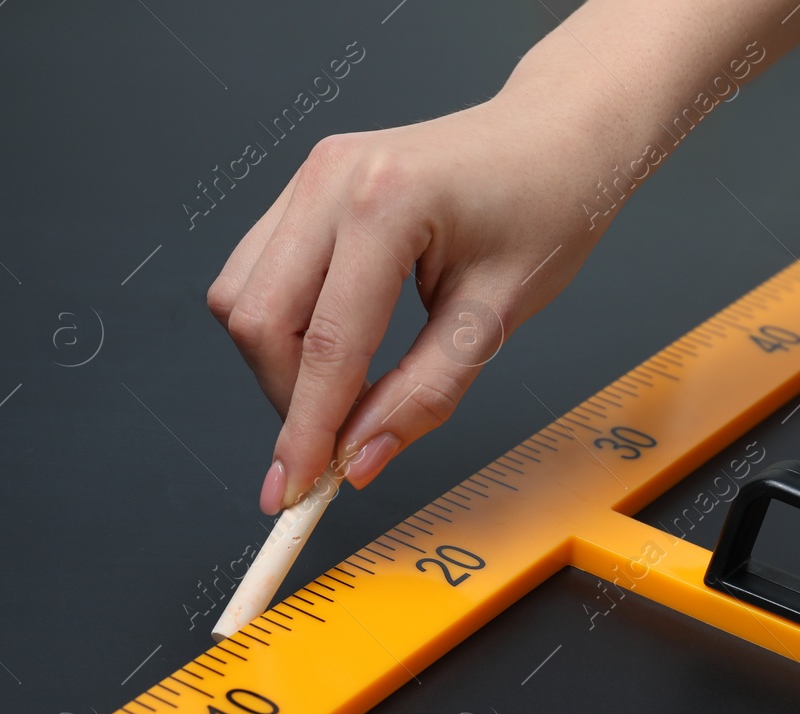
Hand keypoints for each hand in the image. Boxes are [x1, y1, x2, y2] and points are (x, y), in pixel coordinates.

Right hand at [206, 83, 610, 514]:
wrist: (557, 134)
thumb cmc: (547, 206)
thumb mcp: (498, 317)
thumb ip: (424, 395)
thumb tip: (360, 459)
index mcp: (387, 202)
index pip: (325, 344)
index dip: (304, 432)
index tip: (292, 494)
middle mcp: (331, 179)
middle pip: (258, 322)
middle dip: (287, 399)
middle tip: (335, 446)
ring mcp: (309, 177)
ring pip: (242, 298)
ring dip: (279, 365)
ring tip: (343, 393)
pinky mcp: (303, 188)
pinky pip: (255, 273)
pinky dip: (281, 328)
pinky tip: (334, 346)